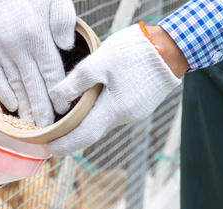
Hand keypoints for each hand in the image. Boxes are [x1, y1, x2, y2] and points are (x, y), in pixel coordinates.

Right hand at [0, 0, 76, 126]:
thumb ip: (63, 22)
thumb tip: (65, 49)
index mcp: (36, 33)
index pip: (50, 72)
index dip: (57, 93)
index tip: (65, 110)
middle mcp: (16, 44)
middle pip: (32, 83)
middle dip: (42, 108)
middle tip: (49, 127)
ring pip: (13, 83)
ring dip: (23, 105)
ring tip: (32, 124)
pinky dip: (2, 93)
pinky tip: (12, 106)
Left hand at [43, 24, 184, 156]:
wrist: (174, 47)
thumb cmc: (138, 51)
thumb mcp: (101, 60)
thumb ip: (77, 80)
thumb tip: (56, 96)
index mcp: (115, 109)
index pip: (84, 136)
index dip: (64, 144)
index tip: (48, 148)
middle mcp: (126, 117)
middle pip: (92, 131)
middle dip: (71, 135)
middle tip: (50, 134)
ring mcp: (135, 112)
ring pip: (103, 122)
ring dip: (85, 123)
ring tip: (64, 119)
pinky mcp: (140, 104)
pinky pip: (113, 113)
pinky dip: (98, 113)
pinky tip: (88, 104)